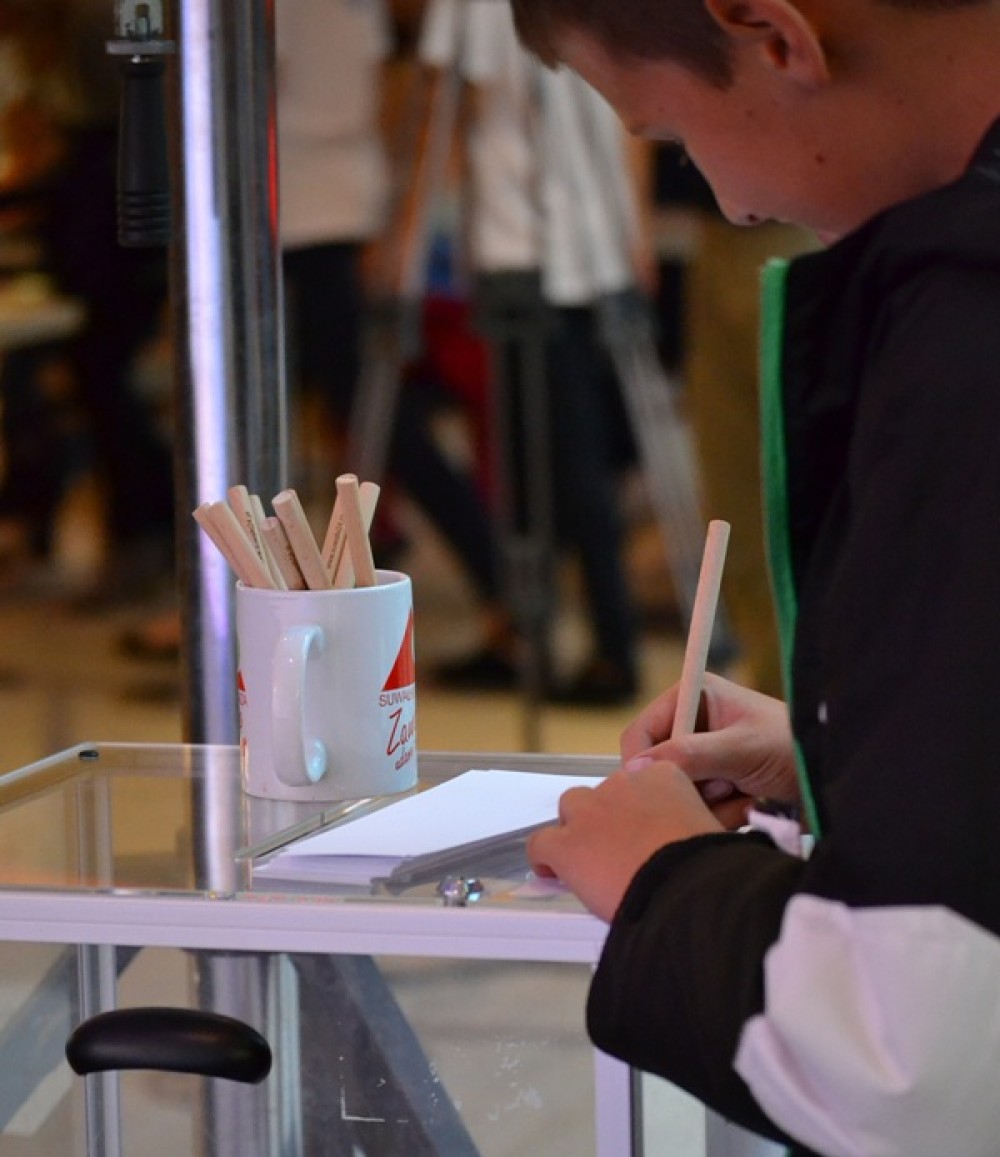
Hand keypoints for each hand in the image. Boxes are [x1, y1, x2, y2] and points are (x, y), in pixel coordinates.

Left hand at [526, 762, 722, 921]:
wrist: (687, 891)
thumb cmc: (708, 866)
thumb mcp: (712, 831)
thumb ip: (692, 823)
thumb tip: (688, 841)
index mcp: (661, 775)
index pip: (640, 782)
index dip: (640, 811)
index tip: (646, 833)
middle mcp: (622, 784)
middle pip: (604, 793)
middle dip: (608, 818)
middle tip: (621, 851)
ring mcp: (590, 812)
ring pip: (571, 809)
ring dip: (578, 829)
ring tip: (589, 860)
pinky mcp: (567, 844)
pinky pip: (541, 844)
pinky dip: (544, 859)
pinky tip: (553, 874)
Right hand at [620, 673, 798, 812]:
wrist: (832, 776)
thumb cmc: (793, 746)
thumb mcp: (741, 747)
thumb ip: (689, 754)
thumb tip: (637, 768)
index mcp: (694, 698)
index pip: (642, 732)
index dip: (642, 763)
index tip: (653, 791)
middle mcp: (694, 726)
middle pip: (658, 769)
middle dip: (689, 787)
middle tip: (724, 787)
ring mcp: (705, 759)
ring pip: (678, 794)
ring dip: (709, 804)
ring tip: (744, 795)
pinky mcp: (718, 786)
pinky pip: (698, 809)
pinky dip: (722, 814)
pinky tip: (749, 805)